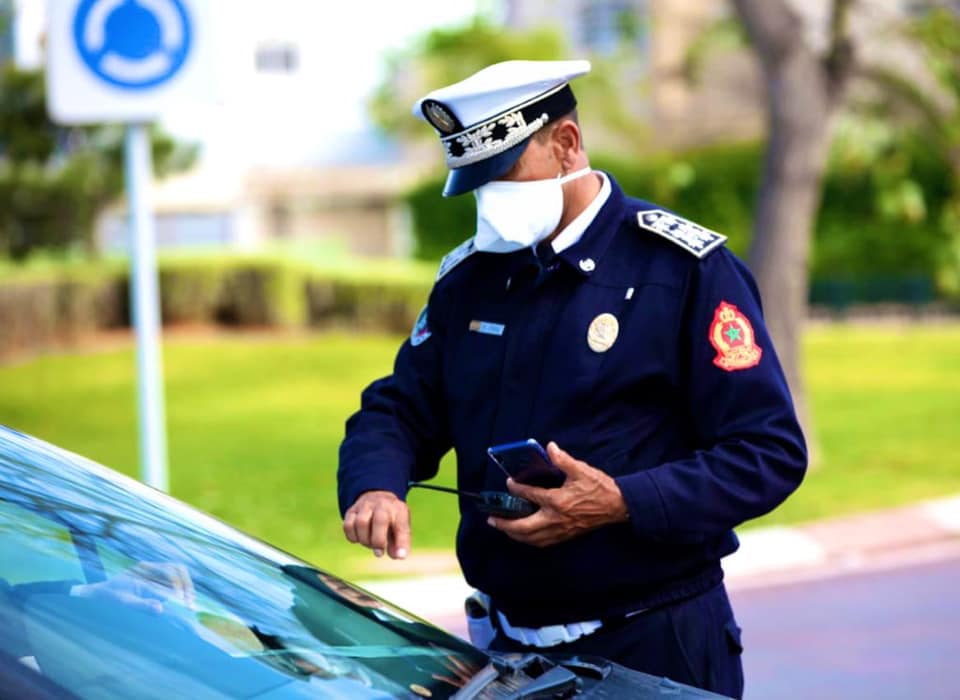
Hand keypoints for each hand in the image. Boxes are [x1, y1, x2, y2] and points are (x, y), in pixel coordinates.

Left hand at [72, 562, 194, 613]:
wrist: (91, 596)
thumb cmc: (105, 598)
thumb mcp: (122, 602)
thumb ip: (142, 605)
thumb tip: (161, 609)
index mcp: (146, 569)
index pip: (173, 572)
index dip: (182, 587)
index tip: (185, 603)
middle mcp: (151, 569)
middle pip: (178, 571)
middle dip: (187, 587)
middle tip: (190, 605)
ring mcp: (151, 576)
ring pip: (176, 578)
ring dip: (183, 590)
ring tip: (188, 607)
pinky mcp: (151, 584)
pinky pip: (169, 586)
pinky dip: (176, 594)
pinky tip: (178, 607)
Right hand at [342, 490, 410, 558]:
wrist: (377, 498)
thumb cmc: (391, 519)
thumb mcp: (401, 527)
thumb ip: (401, 543)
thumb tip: (398, 556)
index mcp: (399, 510)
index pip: (402, 526)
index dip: (401, 542)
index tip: (400, 556)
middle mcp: (382, 505)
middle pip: (380, 521)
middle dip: (378, 541)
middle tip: (379, 553)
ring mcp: (366, 506)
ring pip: (361, 523)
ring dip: (365, 540)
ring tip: (369, 544)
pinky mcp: (352, 510)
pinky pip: (348, 525)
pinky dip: (352, 537)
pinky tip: (359, 538)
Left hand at [487, 442, 628, 546]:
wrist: (617, 506)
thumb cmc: (599, 488)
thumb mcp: (581, 470)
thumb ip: (563, 459)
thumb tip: (550, 447)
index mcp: (557, 501)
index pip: (530, 495)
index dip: (516, 489)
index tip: (509, 484)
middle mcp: (556, 519)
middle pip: (524, 527)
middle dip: (505, 524)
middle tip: (492, 519)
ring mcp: (560, 530)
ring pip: (531, 538)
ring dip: (515, 534)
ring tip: (504, 528)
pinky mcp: (565, 536)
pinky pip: (542, 542)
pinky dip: (529, 540)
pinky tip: (524, 536)